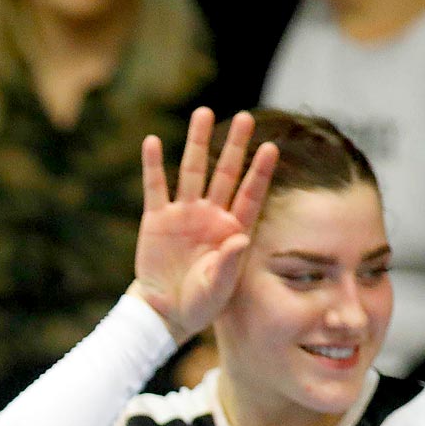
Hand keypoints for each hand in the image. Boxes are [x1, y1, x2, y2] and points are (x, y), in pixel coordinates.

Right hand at [128, 107, 278, 343]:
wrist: (164, 312)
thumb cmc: (199, 303)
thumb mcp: (219, 288)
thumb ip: (229, 263)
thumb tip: (239, 237)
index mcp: (233, 230)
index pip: (250, 194)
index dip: (260, 172)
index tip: (271, 147)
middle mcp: (211, 215)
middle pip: (225, 173)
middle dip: (235, 146)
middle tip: (245, 117)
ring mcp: (184, 214)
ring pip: (192, 171)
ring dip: (198, 143)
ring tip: (204, 113)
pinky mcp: (156, 219)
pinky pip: (155, 188)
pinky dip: (153, 165)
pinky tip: (153, 142)